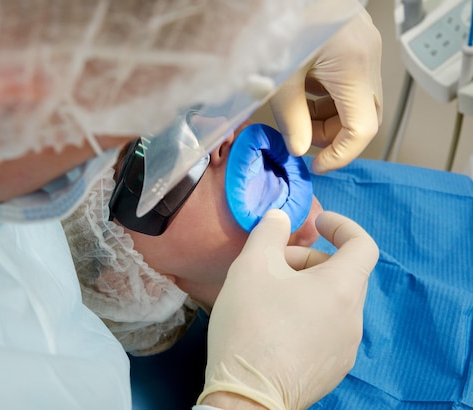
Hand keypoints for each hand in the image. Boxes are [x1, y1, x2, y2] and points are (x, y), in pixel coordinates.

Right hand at [199, 209, 378, 409]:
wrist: (246, 394)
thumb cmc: (251, 324)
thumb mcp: (251, 266)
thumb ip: (269, 232)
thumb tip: (280, 217)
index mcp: (341, 288)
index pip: (363, 245)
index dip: (343, 226)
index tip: (319, 223)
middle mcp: (353, 318)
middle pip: (341, 273)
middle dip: (308, 260)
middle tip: (271, 267)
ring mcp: (346, 348)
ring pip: (333, 302)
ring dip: (306, 288)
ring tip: (268, 298)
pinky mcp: (333, 369)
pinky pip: (328, 329)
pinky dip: (308, 316)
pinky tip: (274, 328)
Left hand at [269, 7, 382, 173]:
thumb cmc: (279, 18)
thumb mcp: (279, 76)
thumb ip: (291, 117)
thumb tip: (298, 147)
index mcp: (352, 66)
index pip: (363, 129)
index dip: (341, 155)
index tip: (318, 166)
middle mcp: (368, 55)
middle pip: (366, 115)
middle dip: (336, 136)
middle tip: (304, 140)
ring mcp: (365, 46)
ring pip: (360, 99)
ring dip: (331, 116)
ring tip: (298, 116)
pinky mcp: (355, 41)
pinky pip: (352, 81)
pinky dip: (331, 97)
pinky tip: (305, 94)